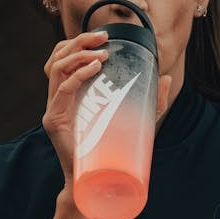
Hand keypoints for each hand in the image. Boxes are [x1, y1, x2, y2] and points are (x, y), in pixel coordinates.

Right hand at [41, 34, 171, 180]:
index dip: (79, 43)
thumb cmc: (113, 152)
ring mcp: (54, 108)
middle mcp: (59, 98)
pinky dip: (78, 75)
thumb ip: (150, 100)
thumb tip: (165, 77)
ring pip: (56, 68)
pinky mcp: (54, 120)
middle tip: (103, 37)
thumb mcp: (136, 120)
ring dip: (78, 54)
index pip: (64, 58)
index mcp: (72, 94)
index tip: (104, 37)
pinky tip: (94, 68)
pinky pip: (63, 89)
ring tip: (101, 53)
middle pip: (58, 57)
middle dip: (79, 42)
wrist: (96, 181)